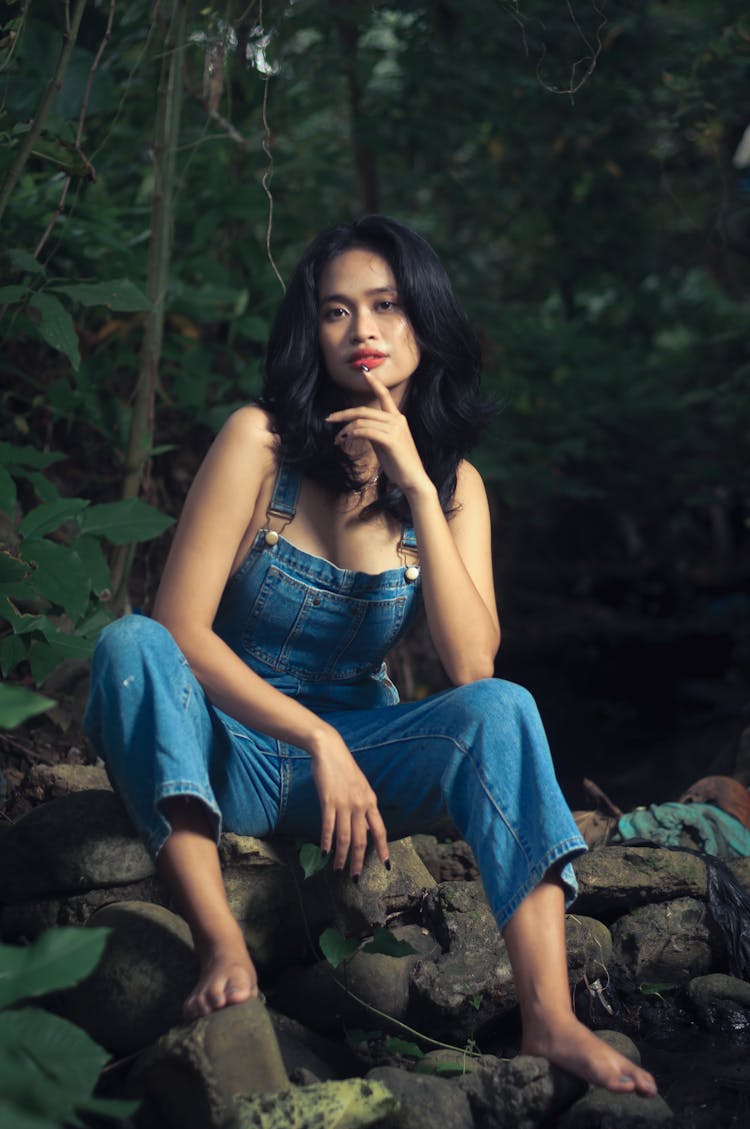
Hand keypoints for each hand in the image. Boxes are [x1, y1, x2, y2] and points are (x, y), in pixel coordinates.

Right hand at [308, 725, 388, 876]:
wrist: (329, 750)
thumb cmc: (344, 769)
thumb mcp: (361, 787)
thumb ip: (364, 807)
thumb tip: (366, 828)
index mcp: (370, 801)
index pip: (380, 830)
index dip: (383, 849)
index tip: (386, 865)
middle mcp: (360, 804)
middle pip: (362, 839)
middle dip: (358, 860)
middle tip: (355, 876)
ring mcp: (344, 803)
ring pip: (345, 837)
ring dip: (341, 856)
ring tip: (337, 869)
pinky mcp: (329, 801)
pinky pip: (329, 826)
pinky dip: (327, 841)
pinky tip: (325, 852)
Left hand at [325, 370, 430, 496]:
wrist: (413, 479)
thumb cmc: (398, 464)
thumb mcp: (384, 444)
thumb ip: (374, 432)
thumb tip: (358, 429)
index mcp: (397, 418)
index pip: (384, 396)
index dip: (374, 383)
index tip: (365, 373)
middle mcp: (397, 420)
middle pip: (364, 411)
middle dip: (343, 414)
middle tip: (329, 419)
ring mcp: (395, 429)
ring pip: (362, 422)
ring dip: (345, 430)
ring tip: (338, 440)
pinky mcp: (391, 440)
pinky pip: (365, 432)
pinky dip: (352, 435)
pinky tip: (346, 441)